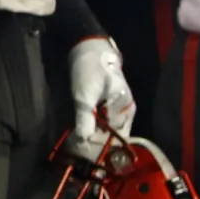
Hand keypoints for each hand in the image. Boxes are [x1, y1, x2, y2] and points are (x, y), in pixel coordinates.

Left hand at [63, 37, 136, 160]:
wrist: (88, 46)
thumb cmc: (88, 68)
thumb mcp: (84, 93)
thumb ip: (85, 116)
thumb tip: (83, 140)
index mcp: (125, 109)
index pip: (114, 139)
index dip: (97, 147)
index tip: (78, 152)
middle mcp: (127, 112)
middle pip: (113, 137)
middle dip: (94, 144)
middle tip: (73, 148)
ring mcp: (120, 109)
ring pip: (108, 131)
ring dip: (92, 137)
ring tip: (73, 143)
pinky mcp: (111, 105)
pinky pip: (105, 123)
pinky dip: (93, 128)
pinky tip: (80, 131)